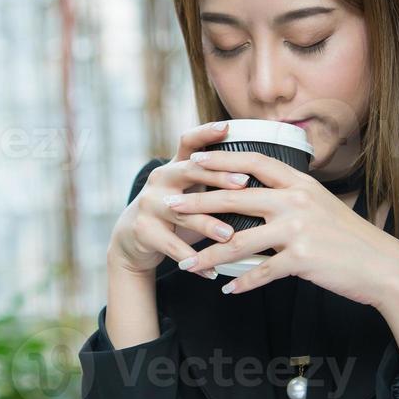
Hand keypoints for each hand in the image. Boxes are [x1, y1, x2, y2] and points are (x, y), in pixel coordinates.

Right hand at [106, 122, 253, 277]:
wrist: (133, 239)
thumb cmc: (176, 212)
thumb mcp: (190, 190)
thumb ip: (215, 179)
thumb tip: (265, 172)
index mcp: (175, 166)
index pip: (189, 142)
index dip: (206, 133)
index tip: (228, 126)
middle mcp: (160, 179)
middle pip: (189, 171)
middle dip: (218, 177)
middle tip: (244, 185)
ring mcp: (149, 204)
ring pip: (182, 212)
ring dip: (208, 225)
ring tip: (229, 236)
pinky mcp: (144, 230)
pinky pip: (173, 246)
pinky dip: (195, 261)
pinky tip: (212, 271)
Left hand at [167, 149, 398, 308]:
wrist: (383, 265)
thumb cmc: (349, 237)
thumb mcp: (322, 205)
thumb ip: (293, 197)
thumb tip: (262, 192)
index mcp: (301, 183)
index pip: (254, 162)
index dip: (222, 160)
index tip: (195, 160)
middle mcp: (297, 201)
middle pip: (237, 196)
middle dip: (200, 202)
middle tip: (172, 206)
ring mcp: (299, 230)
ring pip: (241, 241)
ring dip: (211, 255)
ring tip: (188, 264)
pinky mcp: (302, 260)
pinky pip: (262, 272)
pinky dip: (243, 283)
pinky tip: (227, 290)